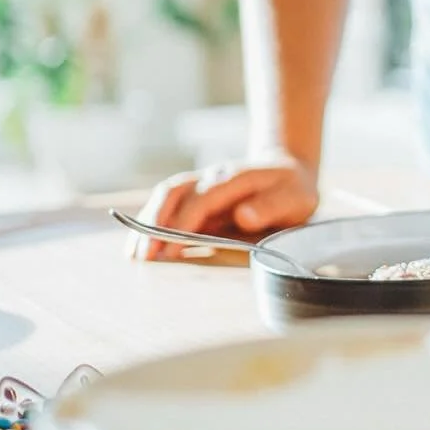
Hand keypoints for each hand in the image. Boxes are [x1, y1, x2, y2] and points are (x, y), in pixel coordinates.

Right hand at [129, 155, 319, 260]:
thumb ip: (272, 205)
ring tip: (134, 256)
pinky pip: (168, 207)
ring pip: (166, 198)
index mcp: (236, 178)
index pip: (203, 199)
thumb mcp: (295, 198)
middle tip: (143, 257)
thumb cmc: (293, 191)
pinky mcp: (196, 198)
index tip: (171, 250)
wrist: (289, 172)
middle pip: (175, 193)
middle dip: (156, 223)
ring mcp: (201, 186)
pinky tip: (138, 248)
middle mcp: (212, 178)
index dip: (184, 223)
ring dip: (147, 223)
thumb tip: (244, 215)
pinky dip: (150, 224)